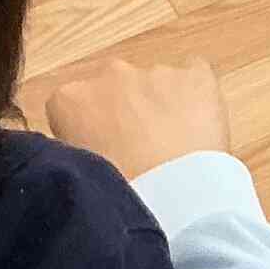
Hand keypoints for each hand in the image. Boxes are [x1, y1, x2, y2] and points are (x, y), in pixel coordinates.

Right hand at [43, 57, 230, 182]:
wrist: (171, 197)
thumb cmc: (117, 195)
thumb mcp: (75, 175)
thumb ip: (76, 150)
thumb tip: (92, 149)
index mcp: (70, 99)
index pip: (73, 107)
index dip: (89, 131)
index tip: (102, 154)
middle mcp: (111, 74)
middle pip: (115, 88)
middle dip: (124, 112)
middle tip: (138, 151)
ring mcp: (156, 71)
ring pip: (156, 84)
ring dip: (160, 107)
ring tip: (173, 148)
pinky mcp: (197, 75)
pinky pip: (195, 76)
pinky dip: (196, 97)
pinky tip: (199, 126)